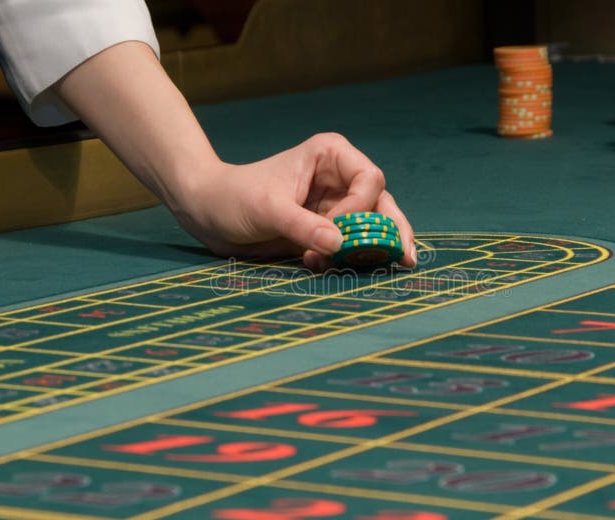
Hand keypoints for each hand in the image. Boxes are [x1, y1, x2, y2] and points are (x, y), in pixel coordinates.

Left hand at [175, 133, 416, 270]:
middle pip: (381, 203)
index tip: (337, 231)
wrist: (209, 212)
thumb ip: (303, 226)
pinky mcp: (326, 229)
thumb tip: (341, 244)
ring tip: (370, 268)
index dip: (362, 207)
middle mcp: (340, 178)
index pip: (368, 179)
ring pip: (372, 226)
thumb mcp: (267, 210)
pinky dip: (351, 258)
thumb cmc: (234, 197)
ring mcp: (336, 205)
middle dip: (392, 231)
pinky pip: (352, 244)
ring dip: (369, 249)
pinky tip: (332, 267)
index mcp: (331, 156)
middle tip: (405, 258)